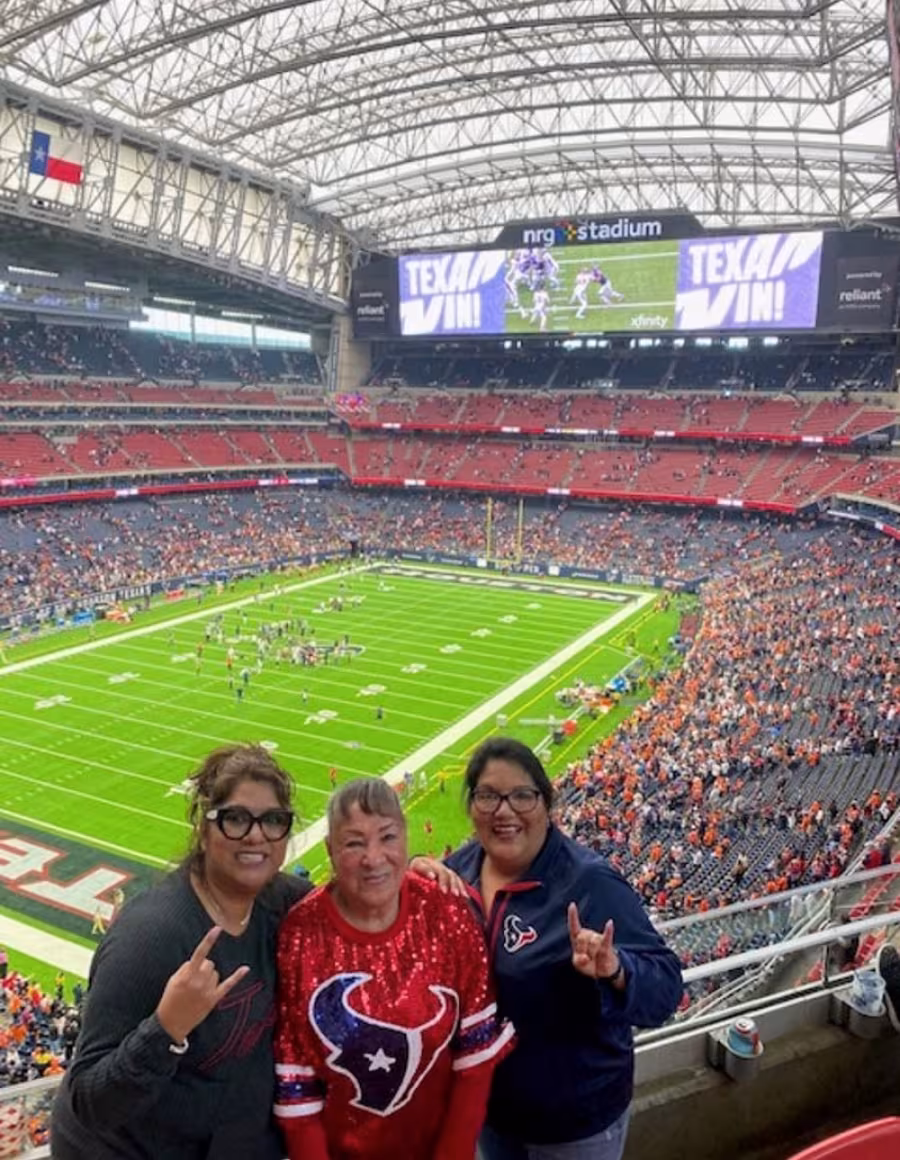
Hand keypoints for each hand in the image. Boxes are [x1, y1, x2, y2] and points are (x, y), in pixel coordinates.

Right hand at [156, 927, 249, 1043]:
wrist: (170, 1024)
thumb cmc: (170, 1000)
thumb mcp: (173, 980)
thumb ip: (186, 968)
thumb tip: (198, 962)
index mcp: (187, 976)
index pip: (200, 953)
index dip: (209, 940)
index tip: (217, 928)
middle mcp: (199, 982)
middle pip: (209, 963)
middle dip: (202, 968)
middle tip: (193, 981)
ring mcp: (207, 991)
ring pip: (215, 973)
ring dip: (209, 977)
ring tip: (197, 990)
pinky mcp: (213, 999)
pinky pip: (228, 985)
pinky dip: (237, 976)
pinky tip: (246, 968)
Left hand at [408, 856, 466, 896]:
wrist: (413, 878)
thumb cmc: (406, 883)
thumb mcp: (403, 882)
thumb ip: (403, 884)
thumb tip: (399, 894)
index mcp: (417, 863)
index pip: (422, 865)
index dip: (427, 870)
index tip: (432, 877)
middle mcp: (431, 864)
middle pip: (440, 869)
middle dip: (443, 880)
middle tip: (445, 891)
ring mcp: (441, 869)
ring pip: (450, 874)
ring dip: (454, 884)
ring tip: (456, 895)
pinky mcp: (448, 876)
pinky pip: (457, 880)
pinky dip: (461, 888)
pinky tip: (465, 897)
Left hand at [567, 903, 618, 981]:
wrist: (603, 971)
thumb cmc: (589, 964)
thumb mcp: (579, 964)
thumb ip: (578, 961)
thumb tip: (585, 958)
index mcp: (577, 938)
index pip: (573, 926)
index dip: (572, 916)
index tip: (572, 904)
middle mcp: (588, 935)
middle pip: (582, 938)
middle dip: (582, 950)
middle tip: (587, 959)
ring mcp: (598, 939)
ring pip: (593, 943)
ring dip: (593, 955)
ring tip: (595, 959)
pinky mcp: (607, 945)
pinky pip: (607, 938)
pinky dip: (608, 931)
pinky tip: (610, 923)